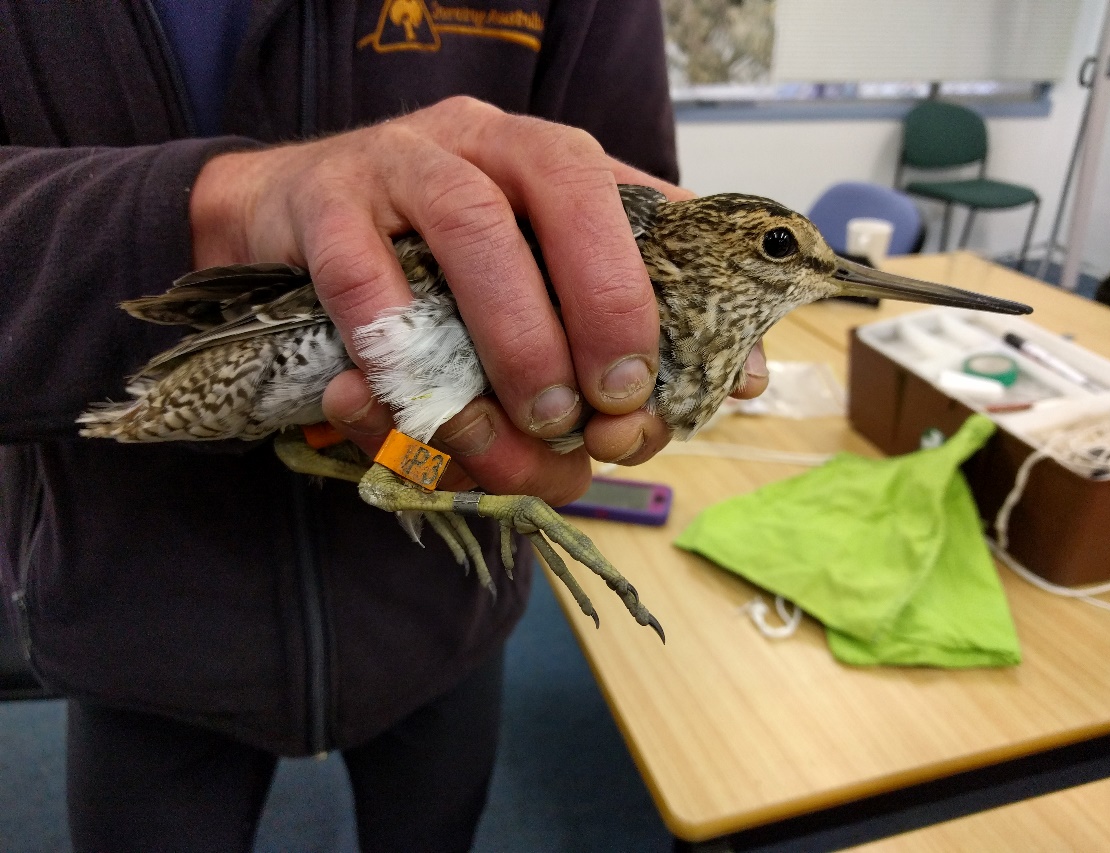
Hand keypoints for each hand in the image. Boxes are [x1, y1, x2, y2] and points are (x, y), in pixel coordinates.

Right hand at [189, 96, 756, 501]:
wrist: (280, 218)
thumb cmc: (421, 266)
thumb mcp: (521, 283)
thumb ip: (606, 326)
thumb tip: (733, 384)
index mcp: (542, 160)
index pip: (634, 201)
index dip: (677, 292)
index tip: (698, 387)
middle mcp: (480, 143)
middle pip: (564, 190)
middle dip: (605, 305)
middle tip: (611, 411)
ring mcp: (397, 164)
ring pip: (471, 230)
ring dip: (515, 338)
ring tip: (533, 428)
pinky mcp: (320, 205)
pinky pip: (359, 273)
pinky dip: (396, 346)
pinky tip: (417, 411)